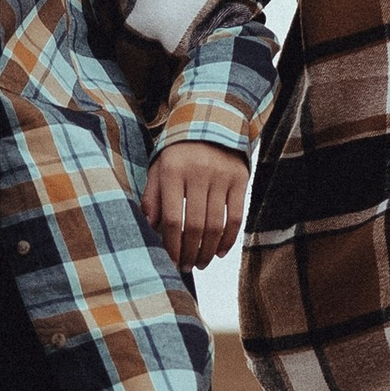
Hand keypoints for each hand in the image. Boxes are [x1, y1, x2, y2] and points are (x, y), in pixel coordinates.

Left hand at [144, 144, 248, 273]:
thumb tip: (149, 228)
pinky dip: (229, 239)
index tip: (170, 261)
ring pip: (216, 225)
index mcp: (173, 171)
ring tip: (201, 263)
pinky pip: (236, 217)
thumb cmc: (178, 154)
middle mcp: (199, 173)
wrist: (210, 123)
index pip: (173, 219)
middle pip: (195, 226)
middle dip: (190, 253)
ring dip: (208, 251)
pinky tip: (220, 252)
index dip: (172, 246)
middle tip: (186, 267)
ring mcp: (221, 176)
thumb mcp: (158, 169)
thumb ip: (152, 197)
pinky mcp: (240, 179)